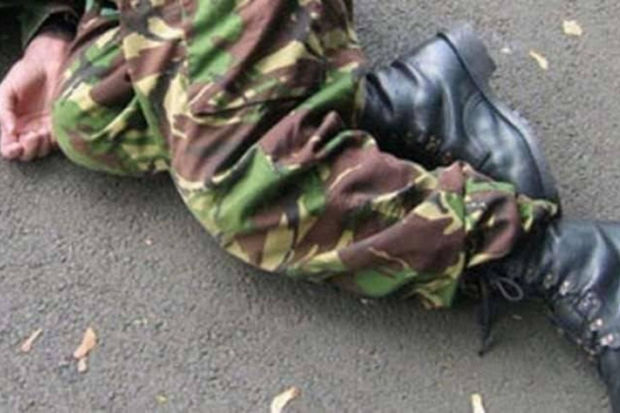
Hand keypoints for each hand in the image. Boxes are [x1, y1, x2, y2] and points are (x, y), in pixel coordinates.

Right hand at [0, 32, 70, 160]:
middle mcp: (28, 130)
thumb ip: (3, 111)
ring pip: (42, 151)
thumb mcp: (6, 91)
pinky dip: (54, 142)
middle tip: (30, 136)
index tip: (15, 146)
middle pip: (26, 154)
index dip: (10, 151)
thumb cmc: (25, 74)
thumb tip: (10, 131)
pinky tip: (50, 132)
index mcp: (12, 124)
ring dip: (40, 147)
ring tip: (39, 133)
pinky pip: (59, 142)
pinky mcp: (61, 125)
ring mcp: (46, 129)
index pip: (8, 146)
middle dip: (27, 150)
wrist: (49, 63)